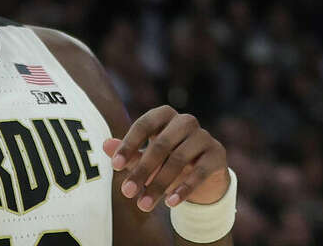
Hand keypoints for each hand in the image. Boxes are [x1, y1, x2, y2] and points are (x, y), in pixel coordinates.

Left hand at [103, 105, 229, 212]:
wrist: (204, 174)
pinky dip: (184, 188)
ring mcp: (203, 136)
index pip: (146, 123)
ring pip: (179, 159)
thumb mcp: (148, 157)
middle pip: (162, 143)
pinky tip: (170, 204)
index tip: (114, 166)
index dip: (129, 143)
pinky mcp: (217, 154)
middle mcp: (186, 121)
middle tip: (126, 193)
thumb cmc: (168, 160)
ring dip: (159, 184)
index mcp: (166, 116)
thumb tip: (105, 145)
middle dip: (142, 170)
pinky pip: (200, 171)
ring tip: (143, 206)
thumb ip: (129, 152)